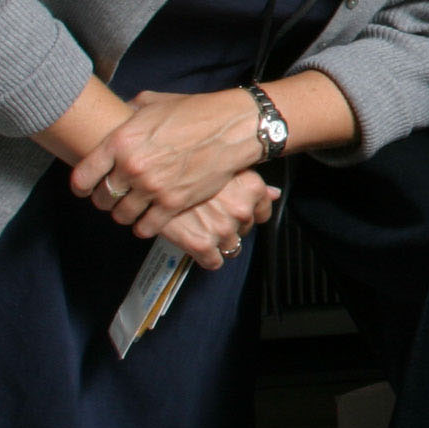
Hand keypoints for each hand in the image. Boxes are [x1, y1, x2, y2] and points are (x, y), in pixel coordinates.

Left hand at [68, 88, 261, 234]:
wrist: (232, 128)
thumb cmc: (195, 112)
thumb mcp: (154, 103)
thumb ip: (130, 112)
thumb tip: (120, 115)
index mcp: (120, 142)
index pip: (83, 176)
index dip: (81, 186)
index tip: (87, 188)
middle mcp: (132, 167)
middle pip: (102, 199)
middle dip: (105, 200)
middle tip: (114, 198)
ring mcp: (152, 188)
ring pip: (122, 215)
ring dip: (124, 214)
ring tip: (132, 209)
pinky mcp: (174, 203)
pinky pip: (147, 226)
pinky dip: (144, 227)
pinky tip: (148, 220)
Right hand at [158, 170, 281, 269]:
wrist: (154, 175)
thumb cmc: (187, 165)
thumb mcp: (224, 166)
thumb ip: (251, 183)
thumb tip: (274, 194)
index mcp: (251, 188)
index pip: (263, 212)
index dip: (249, 213)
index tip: (236, 211)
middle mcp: (241, 209)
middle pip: (245, 229)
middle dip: (231, 225)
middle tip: (211, 215)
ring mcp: (223, 229)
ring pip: (232, 247)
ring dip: (219, 241)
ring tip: (202, 227)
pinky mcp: (202, 245)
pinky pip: (214, 262)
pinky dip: (206, 257)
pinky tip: (196, 244)